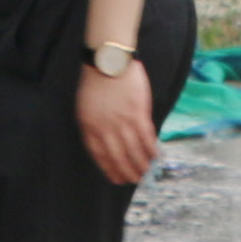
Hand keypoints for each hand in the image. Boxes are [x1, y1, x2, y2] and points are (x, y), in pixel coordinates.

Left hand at [76, 57, 160, 187]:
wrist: (108, 61)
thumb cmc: (95, 82)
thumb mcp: (85, 107)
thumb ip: (94, 126)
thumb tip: (108, 143)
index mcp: (89, 128)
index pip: (100, 156)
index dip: (109, 170)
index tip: (117, 179)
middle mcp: (105, 129)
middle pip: (117, 157)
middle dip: (127, 172)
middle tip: (134, 180)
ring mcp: (122, 122)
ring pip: (133, 151)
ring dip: (141, 164)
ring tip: (145, 172)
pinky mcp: (138, 113)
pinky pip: (146, 137)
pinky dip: (151, 149)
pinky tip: (155, 156)